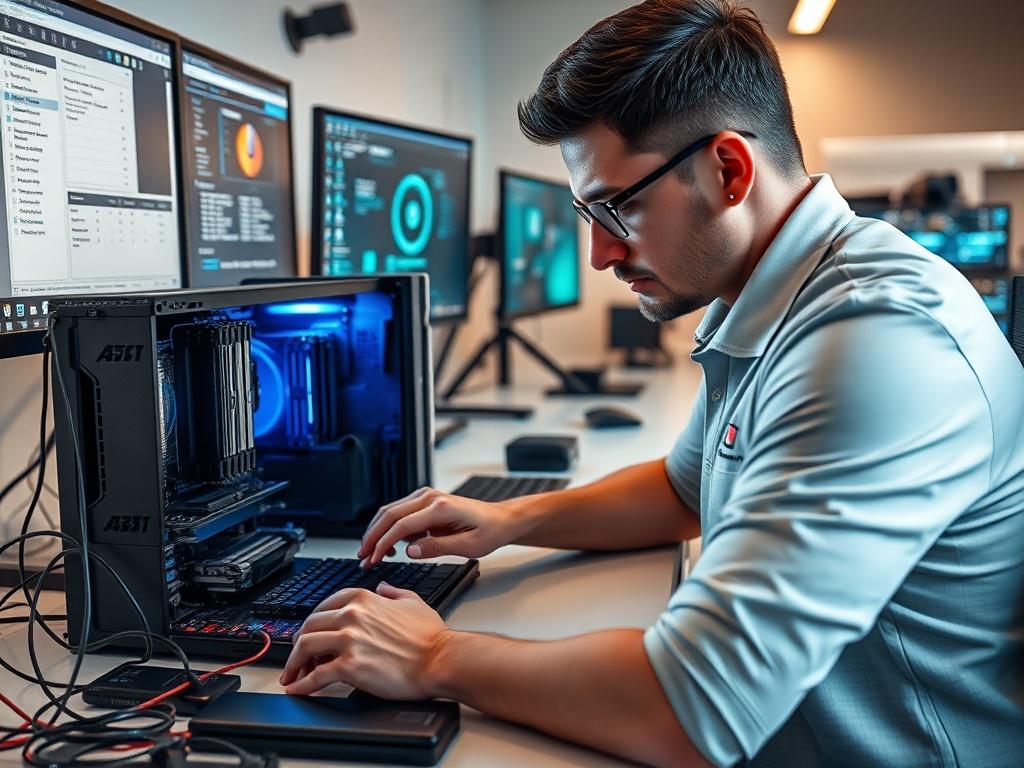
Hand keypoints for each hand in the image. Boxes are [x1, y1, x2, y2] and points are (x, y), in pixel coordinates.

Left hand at [279, 582, 449, 698]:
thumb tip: (384, 588)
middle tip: (297, 659)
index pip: (324, 606)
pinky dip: (302, 685)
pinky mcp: (349, 666)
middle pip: (308, 625)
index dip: (314, 622)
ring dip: (293, 663)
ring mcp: (349, 640)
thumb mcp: (413, 602)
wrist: (441, 660)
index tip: (310, 634)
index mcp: (364, 599)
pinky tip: (298, 690)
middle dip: (298, 644)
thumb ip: (394, 592)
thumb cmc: (431, 637)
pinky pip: (315, 676)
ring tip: (293, 675)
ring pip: (304, 646)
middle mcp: (352, 615)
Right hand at [357, 487, 518, 567]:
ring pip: (390, 511)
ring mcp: (426, 497)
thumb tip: (409, 550)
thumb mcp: (468, 547)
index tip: (373, 559)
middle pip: (389, 514)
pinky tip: (389, 547)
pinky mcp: (424, 502)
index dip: (383, 543)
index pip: (402, 524)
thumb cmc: (489, 531)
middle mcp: (430, 497)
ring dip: (377, 532)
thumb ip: (437, 548)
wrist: (500, 519)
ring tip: (371, 554)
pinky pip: (399, 513)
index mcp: (440, 507)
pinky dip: (389, 528)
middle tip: (363, 557)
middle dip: (372, 537)